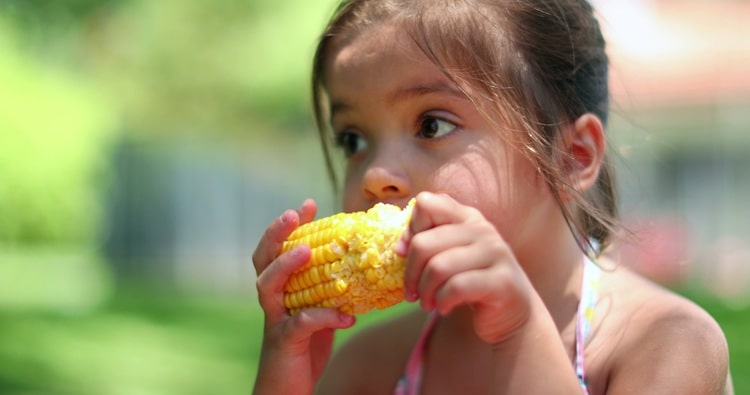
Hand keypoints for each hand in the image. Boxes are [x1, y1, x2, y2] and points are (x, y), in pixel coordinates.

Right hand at [252, 199, 354, 394]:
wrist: (289, 389)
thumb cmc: (307, 347)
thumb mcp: (321, 311)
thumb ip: (332, 289)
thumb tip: (366, 265)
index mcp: (281, 289)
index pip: (278, 249)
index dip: (289, 226)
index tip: (309, 204)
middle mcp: (272, 300)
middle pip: (262, 259)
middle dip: (276, 233)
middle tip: (293, 214)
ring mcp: (274, 320)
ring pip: (268, 286)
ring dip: (286, 265)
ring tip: (307, 250)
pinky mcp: (284, 343)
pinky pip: (301, 324)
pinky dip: (325, 317)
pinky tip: (347, 316)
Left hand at [399, 192, 534, 344]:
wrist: (512, 313)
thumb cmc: (472, 282)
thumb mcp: (450, 256)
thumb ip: (428, 242)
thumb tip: (399, 247)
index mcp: (466, 217)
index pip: (426, 204)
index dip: (409, 230)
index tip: (405, 255)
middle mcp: (482, 229)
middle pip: (423, 243)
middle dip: (410, 274)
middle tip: (411, 293)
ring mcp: (495, 253)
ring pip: (438, 267)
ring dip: (425, 292)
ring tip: (427, 303)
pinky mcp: (501, 280)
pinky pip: (456, 287)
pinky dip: (442, 302)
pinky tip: (444, 308)